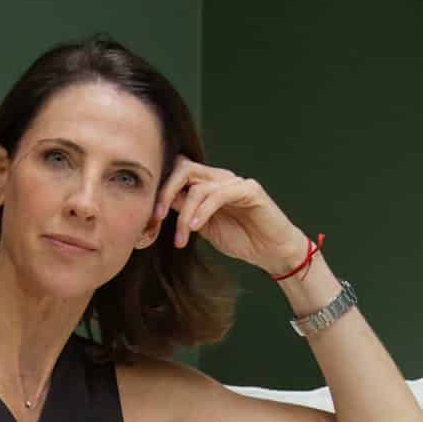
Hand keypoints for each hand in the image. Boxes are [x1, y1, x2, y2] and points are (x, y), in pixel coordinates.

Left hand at [151, 157, 308, 277]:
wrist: (272, 252)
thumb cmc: (242, 239)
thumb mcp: (204, 227)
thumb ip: (186, 211)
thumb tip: (160, 204)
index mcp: (208, 184)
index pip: (178, 172)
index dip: (160, 190)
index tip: (149, 218)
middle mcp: (220, 178)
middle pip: (184, 169)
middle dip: (164, 192)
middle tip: (155, 218)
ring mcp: (235, 182)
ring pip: (199, 187)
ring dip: (185, 215)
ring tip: (182, 238)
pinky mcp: (250, 190)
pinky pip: (219, 194)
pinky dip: (203, 211)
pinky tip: (196, 228)